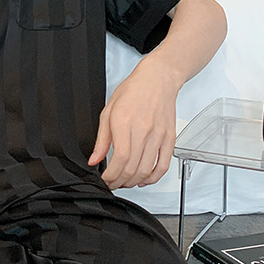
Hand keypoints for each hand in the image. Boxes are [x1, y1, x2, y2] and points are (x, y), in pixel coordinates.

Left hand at [88, 57, 179, 189]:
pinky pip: (163, 165)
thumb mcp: (108, 111)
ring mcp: (158, 135)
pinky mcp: (170, 138)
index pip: (120, 158)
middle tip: (113, 183)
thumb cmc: (133, 91)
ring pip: (147, 170)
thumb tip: (94, 159)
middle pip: (133, 168)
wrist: (158, 80)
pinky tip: (144, 180)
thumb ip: (102, 139)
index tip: (105, 180)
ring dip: (134, 182)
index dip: (111, 175)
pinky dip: (153, 178)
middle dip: (120, 182)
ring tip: (125, 182)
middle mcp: (143, 130)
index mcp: (124, 122)